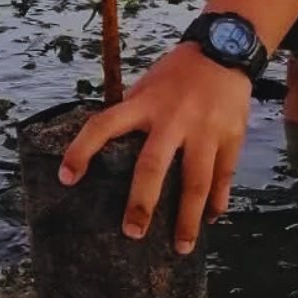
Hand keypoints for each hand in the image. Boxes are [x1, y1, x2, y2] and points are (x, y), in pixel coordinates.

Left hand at [58, 41, 250, 252]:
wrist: (225, 50)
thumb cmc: (178, 72)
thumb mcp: (148, 84)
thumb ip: (133, 114)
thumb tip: (108, 147)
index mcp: (144, 103)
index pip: (104, 125)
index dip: (82, 150)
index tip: (66, 178)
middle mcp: (173, 119)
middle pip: (153, 166)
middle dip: (141, 202)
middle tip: (131, 232)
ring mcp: (204, 131)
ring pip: (195, 183)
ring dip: (188, 219)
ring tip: (181, 247)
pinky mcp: (231, 139)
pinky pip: (223, 178)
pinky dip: (216, 203)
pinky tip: (210, 219)